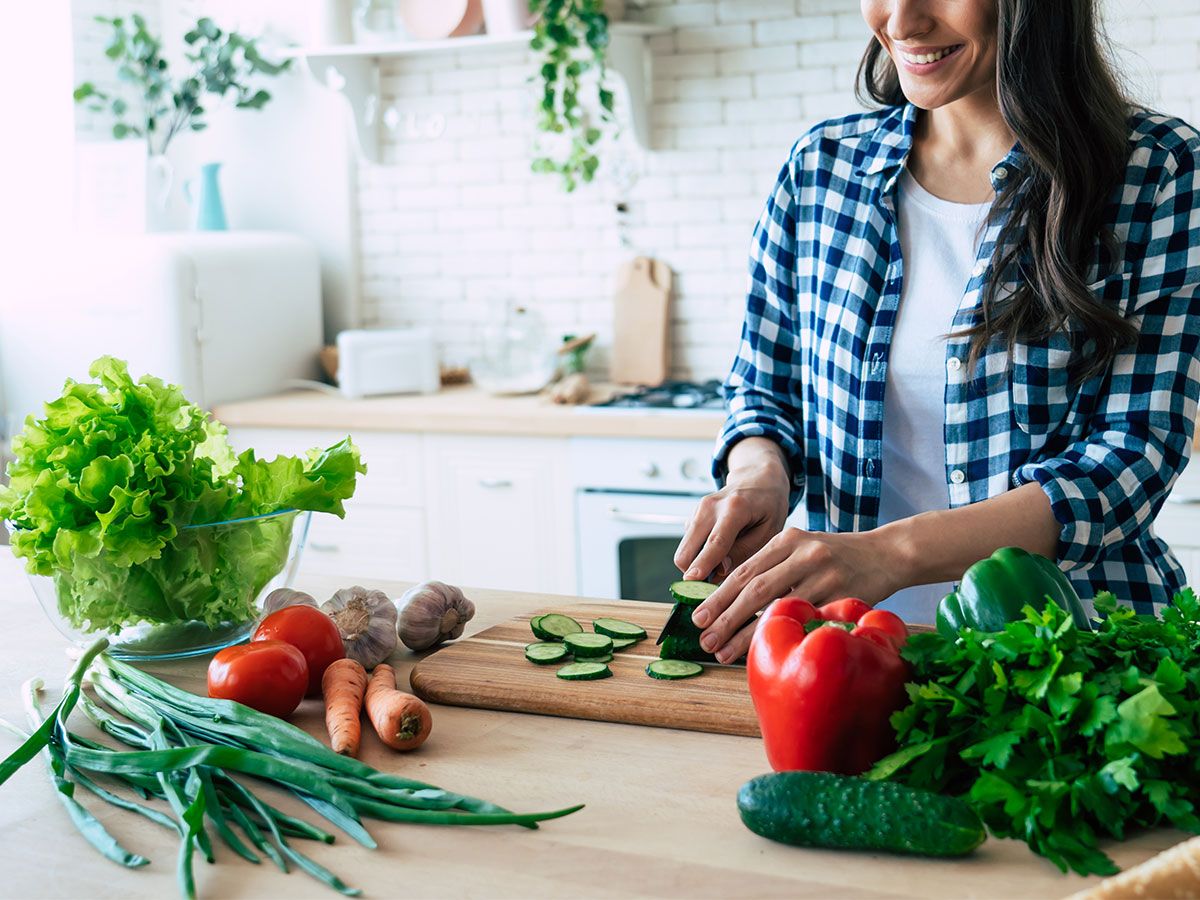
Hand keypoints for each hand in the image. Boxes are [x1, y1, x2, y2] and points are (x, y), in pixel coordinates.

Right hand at [673, 438, 790, 581]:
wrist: (757, 479)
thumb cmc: (768, 506)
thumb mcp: (770, 531)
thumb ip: (746, 551)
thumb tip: (719, 572)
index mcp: (735, 508)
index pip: (715, 542)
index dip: (703, 564)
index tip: (692, 581)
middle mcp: (710, 506)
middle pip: (688, 549)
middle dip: (694, 572)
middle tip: (714, 586)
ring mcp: (698, 510)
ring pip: (685, 550)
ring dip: (697, 564)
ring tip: (722, 567)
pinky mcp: (692, 516)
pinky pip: (689, 544)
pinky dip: (699, 555)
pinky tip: (719, 552)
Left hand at [690, 527, 906, 663]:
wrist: (888, 553)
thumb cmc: (837, 557)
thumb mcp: (803, 547)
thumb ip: (772, 565)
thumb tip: (730, 600)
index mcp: (788, 539)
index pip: (744, 570)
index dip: (719, 596)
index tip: (698, 617)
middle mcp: (804, 553)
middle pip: (754, 588)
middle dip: (725, 617)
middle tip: (704, 638)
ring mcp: (825, 574)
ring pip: (777, 607)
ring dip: (746, 633)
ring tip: (723, 651)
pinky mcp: (843, 595)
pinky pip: (807, 620)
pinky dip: (784, 636)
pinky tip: (769, 650)